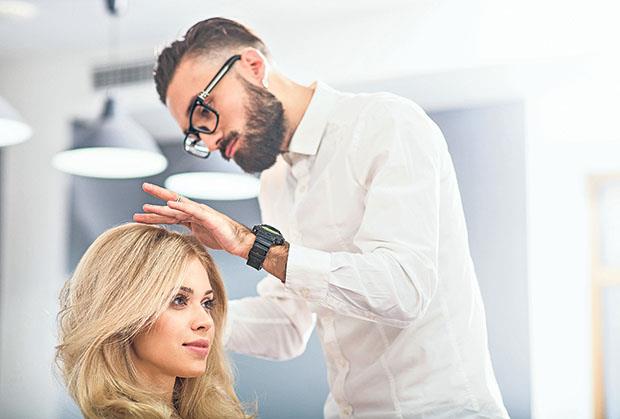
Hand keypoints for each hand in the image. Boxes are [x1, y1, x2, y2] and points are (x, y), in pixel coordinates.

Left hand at [133, 183, 254, 257]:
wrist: (239, 242)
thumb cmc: (222, 238)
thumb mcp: (199, 235)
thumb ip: (188, 232)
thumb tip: (176, 236)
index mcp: (192, 216)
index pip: (171, 211)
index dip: (156, 209)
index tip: (141, 209)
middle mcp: (195, 211)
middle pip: (173, 202)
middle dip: (157, 197)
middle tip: (144, 186)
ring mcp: (202, 213)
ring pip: (179, 208)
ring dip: (162, 207)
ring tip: (147, 206)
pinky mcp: (208, 217)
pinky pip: (193, 211)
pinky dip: (181, 207)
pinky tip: (170, 205)